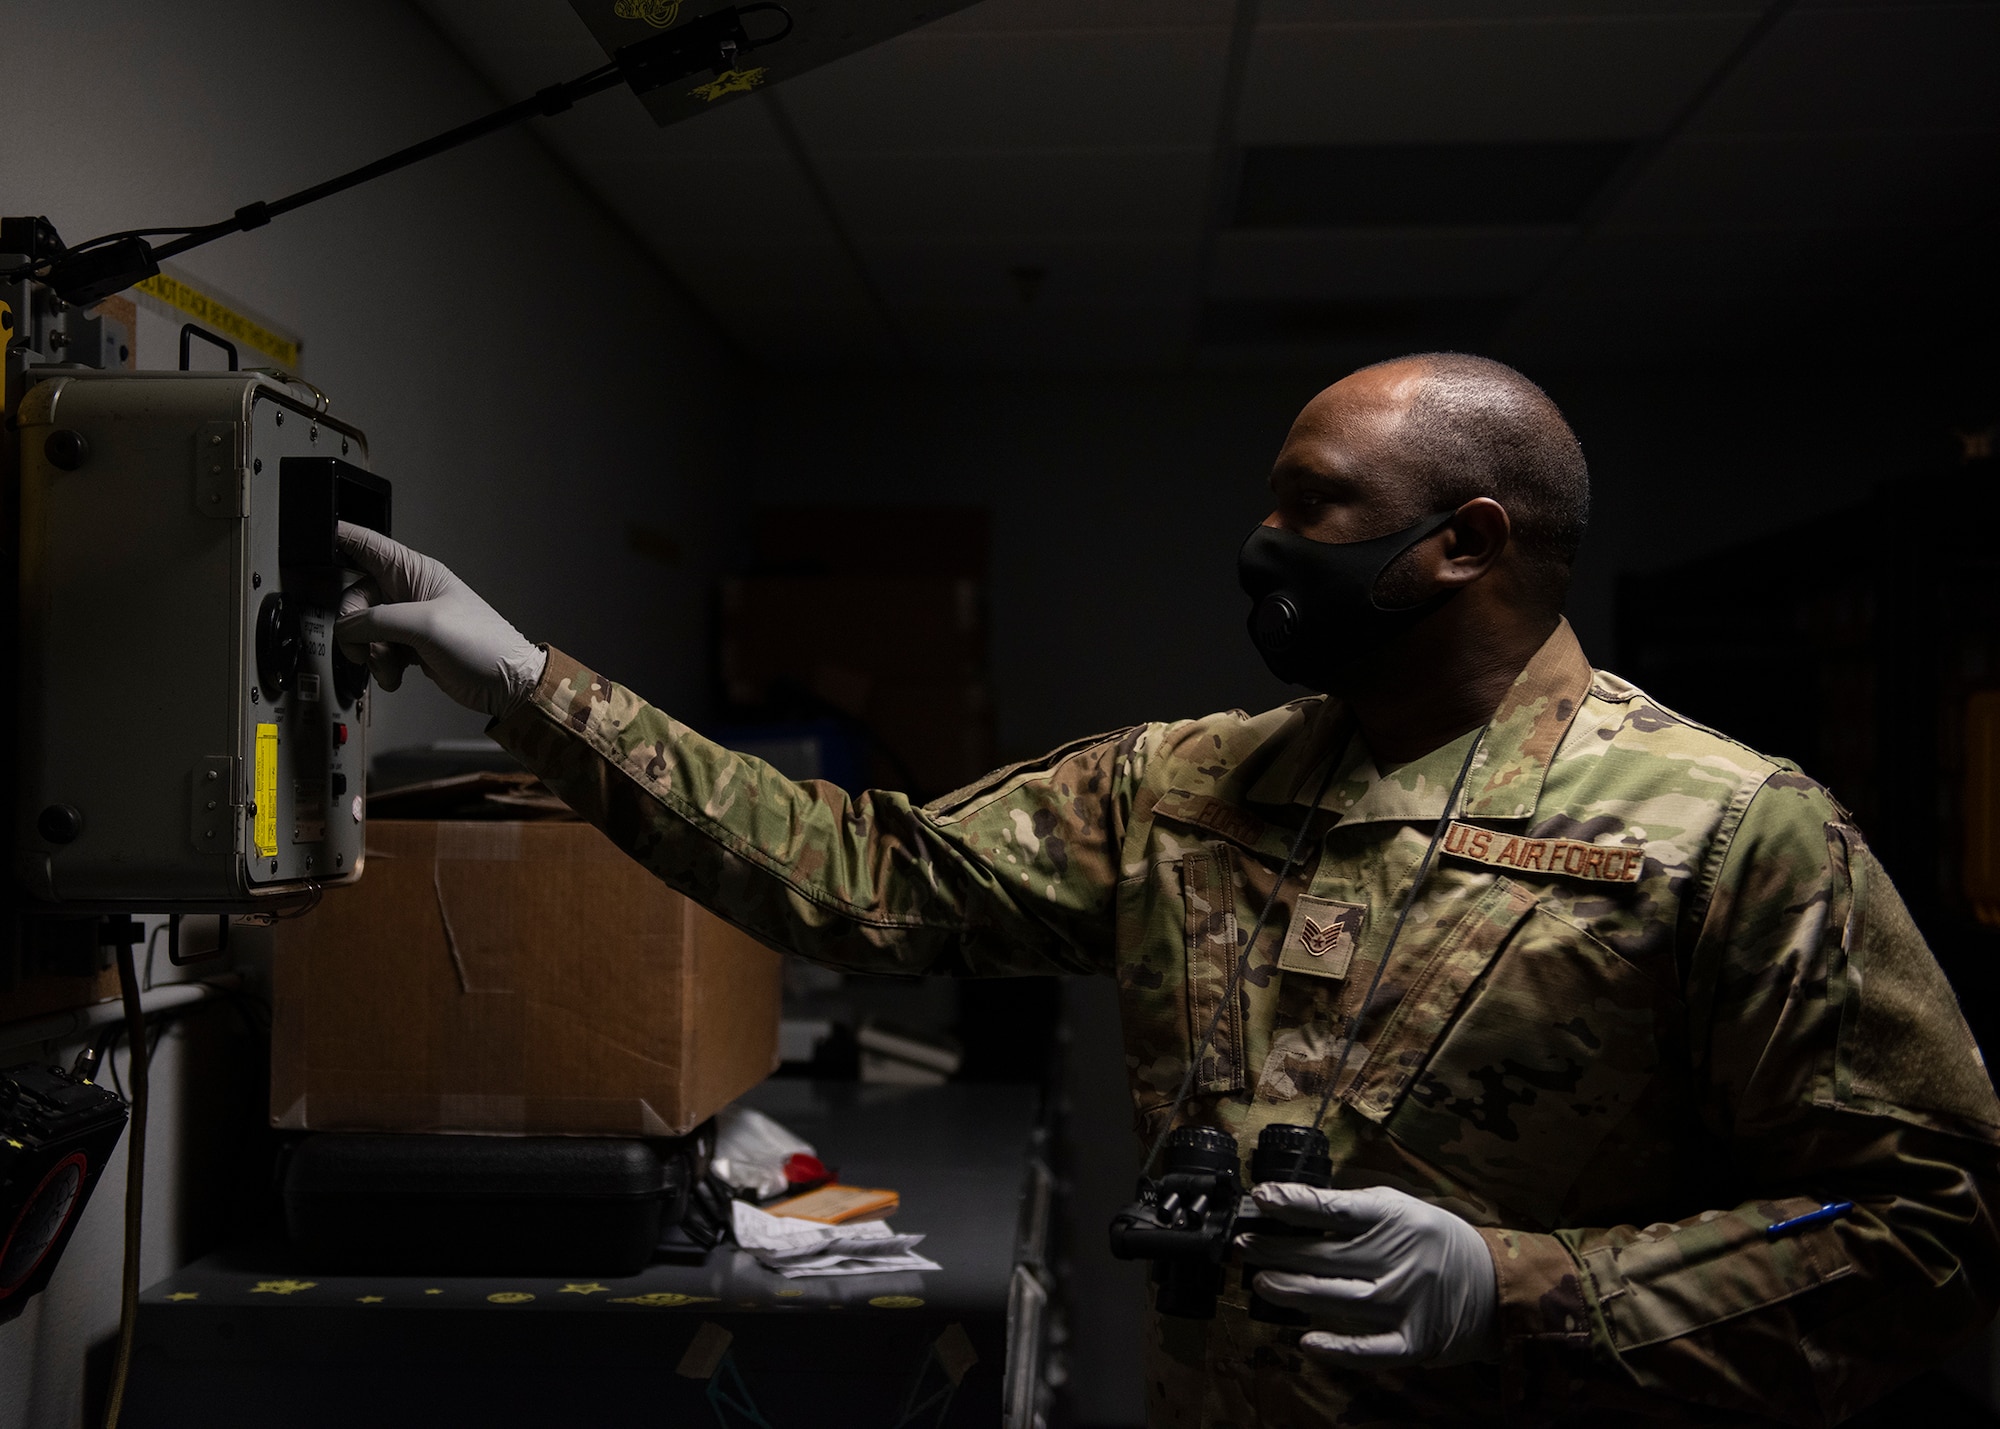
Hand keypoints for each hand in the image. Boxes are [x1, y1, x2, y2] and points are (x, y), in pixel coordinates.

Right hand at [334, 523, 546, 719]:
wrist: (505, 685)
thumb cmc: (483, 645)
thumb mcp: (425, 625)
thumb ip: (377, 621)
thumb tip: (346, 628)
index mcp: (416, 573)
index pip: (369, 545)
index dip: (342, 538)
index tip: (317, 535)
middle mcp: (410, 593)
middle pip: (357, 598)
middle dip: (354, 626)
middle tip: (361, 648)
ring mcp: (410, 620)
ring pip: (365, 629)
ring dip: (370, 652)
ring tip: (389, 667)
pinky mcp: (412, 646)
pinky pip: (378, 650)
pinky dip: (381, 666)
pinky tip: (396, 675)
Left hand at [1238, 1182, 1497, 1367]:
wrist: (1496, 1286)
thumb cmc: (1436, 1241)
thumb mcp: (1402, 1208)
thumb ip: (1355, 1209)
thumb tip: (1296, 1207)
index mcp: (1395, 1218)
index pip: (1334, 1209)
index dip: (1294, 1202)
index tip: (1260, 1198)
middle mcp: (1399, 1258)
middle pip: (1325, 1255)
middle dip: (1277, 1249)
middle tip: (1243, 1245)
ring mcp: (1407, 1302)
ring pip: (1338, 1299)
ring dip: (1293, 1291)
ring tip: (1259, 1282)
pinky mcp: (1415, 1341)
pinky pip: (1371, 1348)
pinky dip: (1338, 1348)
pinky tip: (1305, 1341)